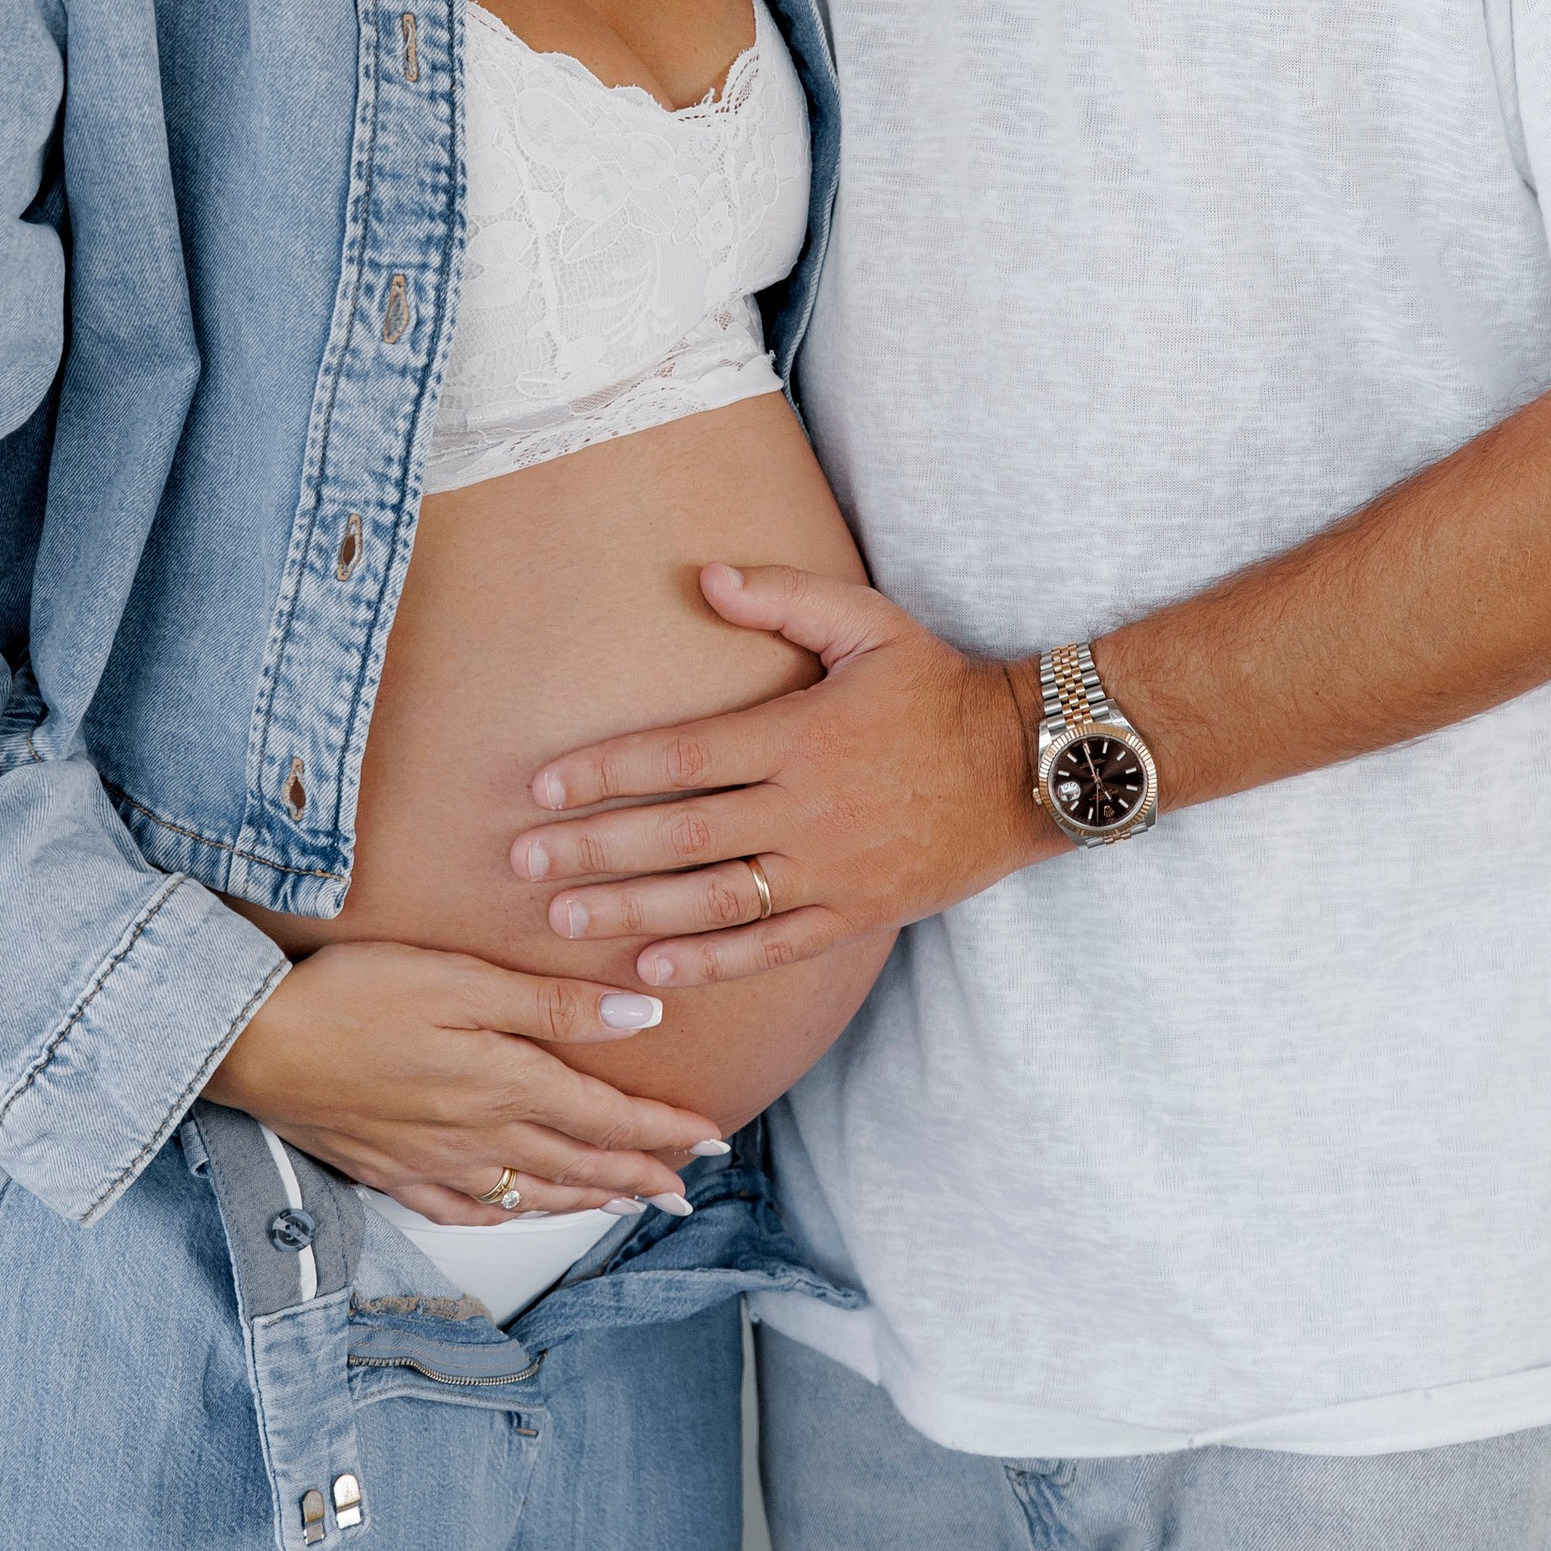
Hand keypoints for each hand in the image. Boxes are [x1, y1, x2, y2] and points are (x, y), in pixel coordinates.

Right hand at [202, 941, 730, 1223]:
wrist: (254, 1045)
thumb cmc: (355, 994)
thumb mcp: (463, 980)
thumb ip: (553, 1006)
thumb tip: (640, 1022)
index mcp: (505, 1084)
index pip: (606, 1116)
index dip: (664, 1130)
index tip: (713, 1138)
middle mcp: (479, 1136)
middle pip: (579, 1163)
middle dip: (641, 1174)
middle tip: (687, 1185)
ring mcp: (433, 1162)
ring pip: (532, 1192)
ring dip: (587, 1199)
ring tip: (627, 1203)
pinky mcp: (390, 1170)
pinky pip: (466, 1209)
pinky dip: (508, 1215)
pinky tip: (519, 1214)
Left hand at [514, 567, 1053, 986]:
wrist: (1027, 766)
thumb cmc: (938, 687)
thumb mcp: (868, 624)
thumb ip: (784, 596)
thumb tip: (703, 577)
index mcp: (798, 734)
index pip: (682, 755)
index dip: (608, 771)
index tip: (545, 785)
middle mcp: (805, 808)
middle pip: (680, 834)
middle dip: (595, 847)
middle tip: (522, 861)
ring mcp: (829, 869)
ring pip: (713, 899)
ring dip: (632, 911)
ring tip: (563, 919)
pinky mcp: (854, 914)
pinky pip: (771, 948)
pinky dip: (709, 964)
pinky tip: (650, 972)